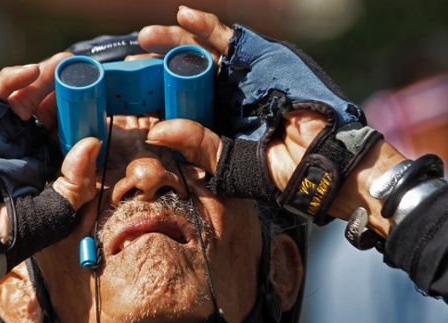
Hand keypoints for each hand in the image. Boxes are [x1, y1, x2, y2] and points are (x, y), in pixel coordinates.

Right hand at [0, 55, 101, 299]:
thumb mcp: (58, 209)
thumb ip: (78, 180)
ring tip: (64, 63)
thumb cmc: (14, 231)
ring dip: (43, 78)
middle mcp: (21, 147)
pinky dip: (14, 79)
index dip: (78, 117)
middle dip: (63, 92)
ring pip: (23, 97)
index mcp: (41, 166)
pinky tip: (35, 71)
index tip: (96, 100)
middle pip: (45, 111)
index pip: (63, 134)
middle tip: (81, 73)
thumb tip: (92, 144)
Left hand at [141, 7, 382, 224]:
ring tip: (147, 38)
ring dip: (175, 42)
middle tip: (132, 62)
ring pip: (203, 52)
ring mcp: (244, 76)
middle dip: (159, 65)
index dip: (158, 95)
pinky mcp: (261, 59)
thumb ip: (196, 146)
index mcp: (219, 121)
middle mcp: (228, 96)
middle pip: (187, 72)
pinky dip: (206, 27)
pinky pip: (229, 39)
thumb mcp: (228, 163)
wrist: (325, 160)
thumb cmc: (282, 171)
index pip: (182, 102)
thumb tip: (155, 132)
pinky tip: (182, 17)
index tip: (131, 96)